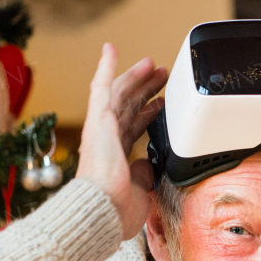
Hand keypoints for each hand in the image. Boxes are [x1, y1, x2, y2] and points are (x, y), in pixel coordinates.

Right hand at [76, 44, 166, 239]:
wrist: (102, 211)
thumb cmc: (116, 211)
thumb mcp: (140, 190)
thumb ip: (144, 173)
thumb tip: (149, 163)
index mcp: (116, 157)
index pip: (133, 127)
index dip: (148, 113)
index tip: (161, 103)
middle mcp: (106, 140)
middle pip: (129, 106)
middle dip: (147, 90)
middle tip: (162, 76)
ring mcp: (101, 128)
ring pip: (121, 93)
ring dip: (137, 77)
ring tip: (155, 65)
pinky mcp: (98, 120)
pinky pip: (101, 87)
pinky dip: (106, 66)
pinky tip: (111, 49)